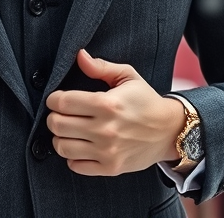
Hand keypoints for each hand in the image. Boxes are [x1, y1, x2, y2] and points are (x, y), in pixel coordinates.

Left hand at [45, 49, 183, 175]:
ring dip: (59, 137)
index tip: (55, 98)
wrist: (170, 131)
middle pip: (58, 124)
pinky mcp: (110, 167)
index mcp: (107, 104)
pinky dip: (72, 156)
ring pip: (62, 147)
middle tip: (60, 114)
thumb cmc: (146, 101)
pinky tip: (79, 146)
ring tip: (67, 130)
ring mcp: (107, 151)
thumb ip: (101, 67)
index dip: (53, 99)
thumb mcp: (127, 76)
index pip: (63, 102)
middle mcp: (105, 129)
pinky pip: (75, 166)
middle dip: (53, 117)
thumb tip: (79, 55)